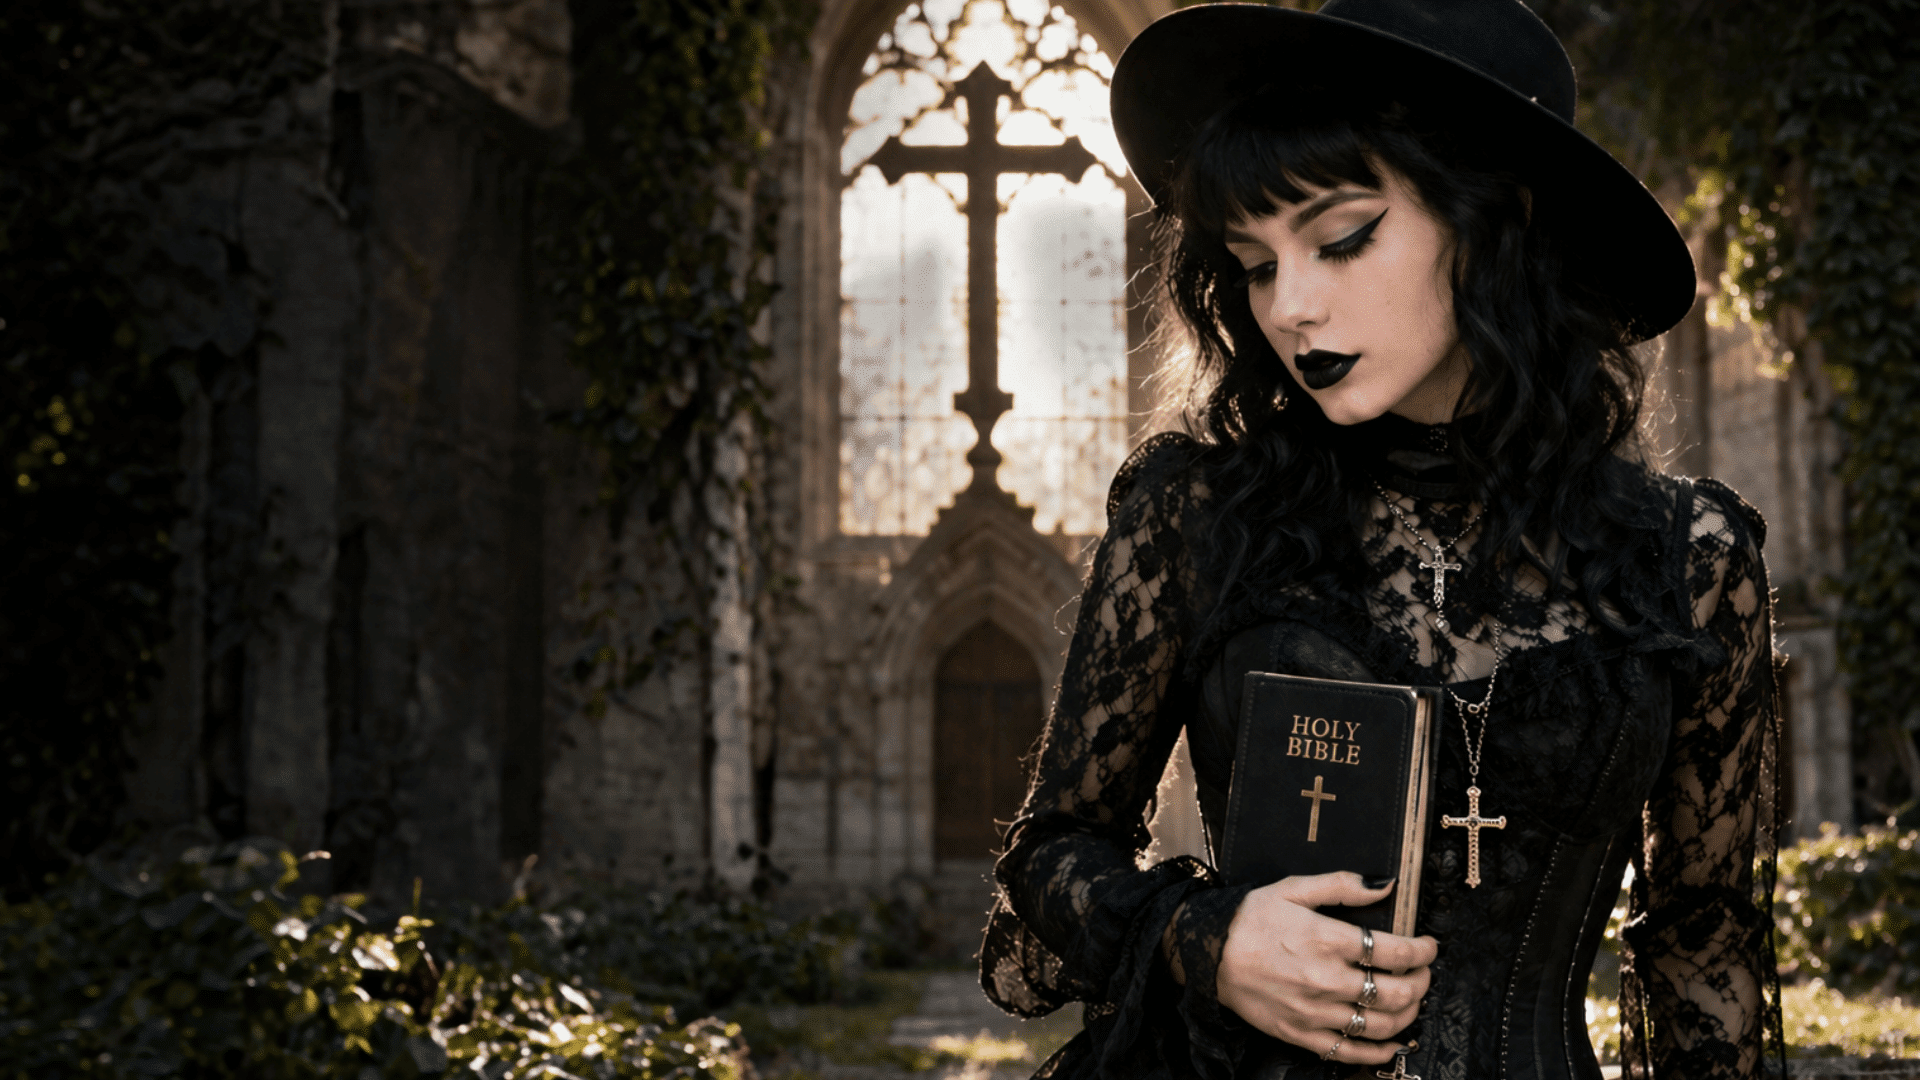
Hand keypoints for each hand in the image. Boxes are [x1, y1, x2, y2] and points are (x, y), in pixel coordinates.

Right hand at [1216, 872, 1437, 1067]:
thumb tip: (1385, 885)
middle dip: (1421, 982)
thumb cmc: (1250, 919)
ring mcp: (1315, 1012)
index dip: (1422, 951)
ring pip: (1380, 1025)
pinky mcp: (1301, 1034)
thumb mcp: (1294, 888)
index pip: (1395, 952)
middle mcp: (1326, 979)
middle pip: (1395, 992)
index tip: (1429, 946)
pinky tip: (1392, 1041)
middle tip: (1423, 973)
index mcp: (1327, 939)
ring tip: (1411, 1001)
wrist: (1208, 952)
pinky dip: (1380, 1052)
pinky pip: (1350, 1052)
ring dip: (1408, 1014)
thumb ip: (1343, 886)